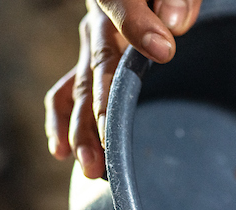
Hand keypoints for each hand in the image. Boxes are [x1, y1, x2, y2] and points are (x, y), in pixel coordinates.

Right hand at [45, 0, 200, 179]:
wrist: (146, 0)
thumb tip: (174, 26)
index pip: (123, 7)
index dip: (138, 29)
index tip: (163, 52)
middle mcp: (97, 25)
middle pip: (96, 67)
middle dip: (100, 111)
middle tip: (109, 145)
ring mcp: (90, 49)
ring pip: (78, 90)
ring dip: (81, 130)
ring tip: (90, 167)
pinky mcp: (89, 66)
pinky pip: (67, 95)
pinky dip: (62, 122)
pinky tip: (61, 152)